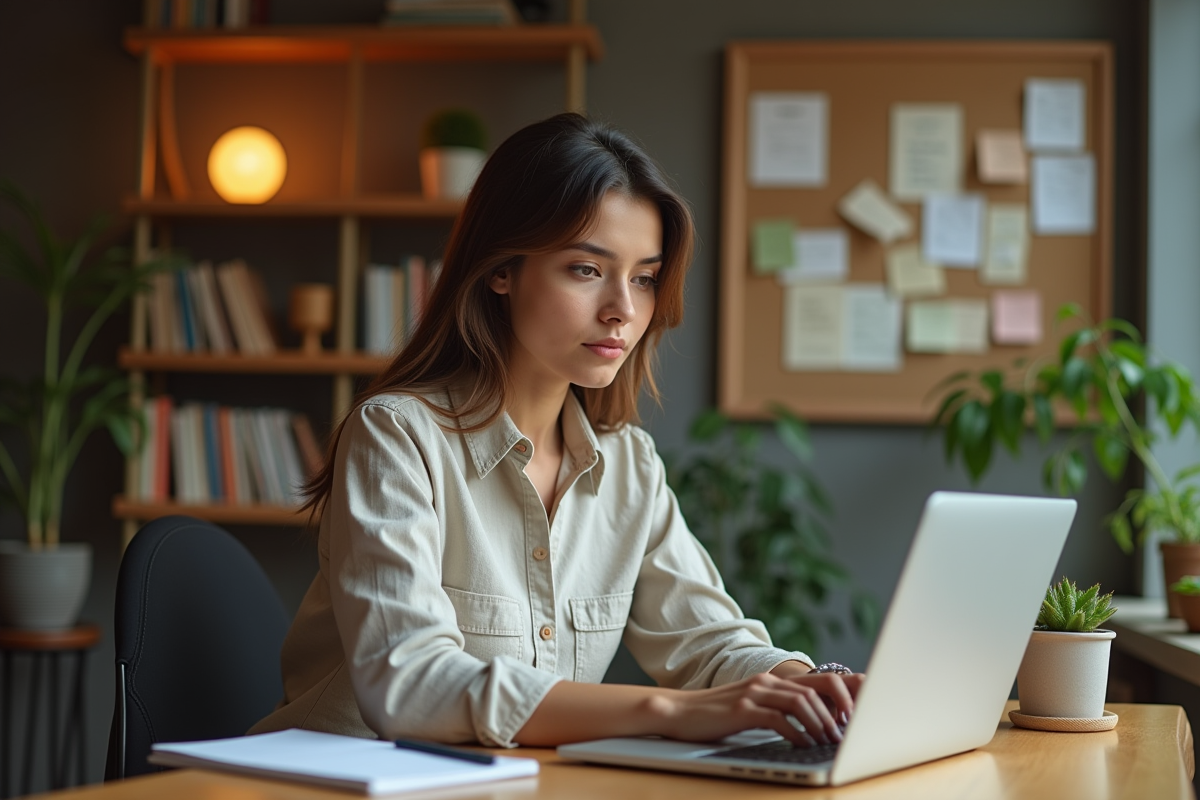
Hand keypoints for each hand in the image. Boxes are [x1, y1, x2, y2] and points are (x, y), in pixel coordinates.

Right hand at [654, 671, 863, 746]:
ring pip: (801, 702)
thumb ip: (778, 709)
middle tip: (847, 733)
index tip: (856, 718)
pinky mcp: (742, 709)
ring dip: (820, 724)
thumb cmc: (716, 715)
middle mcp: (766, 681)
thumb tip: (812, 726)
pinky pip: (779, 719)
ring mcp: (754, 693)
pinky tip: (803, 745)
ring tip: (828, 741)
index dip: (842, 696)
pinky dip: (797, 733)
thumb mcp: (752, 707)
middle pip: (815, 689)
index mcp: (772, 680)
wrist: (679, 711)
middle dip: (838, 711)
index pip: (818, 680)